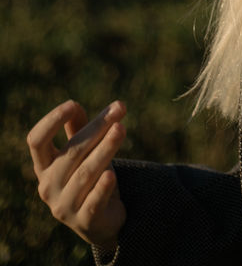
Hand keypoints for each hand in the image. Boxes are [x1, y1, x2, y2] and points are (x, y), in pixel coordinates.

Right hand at [27, 99, 127, 252]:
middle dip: (97, 129)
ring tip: (121, 129)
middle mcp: (49, 186)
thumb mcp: (82, 152)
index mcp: (44, 166)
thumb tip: (75, 106)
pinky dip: (102, 188)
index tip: (72, 104)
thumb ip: (78, 129)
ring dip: (105, 149)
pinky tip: (111, 176)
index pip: (37, 141)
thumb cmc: (88, 176)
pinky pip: (94, 201)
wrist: (100, 220)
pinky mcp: (85, 221)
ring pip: (86, 173)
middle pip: (71, 152)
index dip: (51, 121)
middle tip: (119, 109)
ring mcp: (65, 206)